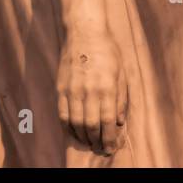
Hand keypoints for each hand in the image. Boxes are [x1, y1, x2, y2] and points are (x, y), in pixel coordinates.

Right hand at [57, 31, 128, 154]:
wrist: (84, 34)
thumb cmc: (108, 52)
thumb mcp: (121, 72)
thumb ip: (121, 98)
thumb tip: (119, 122)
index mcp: (107, 87)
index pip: (107, 120)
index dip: (109, 137)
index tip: (111, 148)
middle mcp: (88, 91)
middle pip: (91, 125)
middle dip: (97, 141)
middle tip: (101, 149)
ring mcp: (72, 90)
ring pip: (75, 123)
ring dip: (83, 137)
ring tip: (90, 143)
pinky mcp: (60, 89)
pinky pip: (63, 114)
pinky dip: (68, 128)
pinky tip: (75, 133)